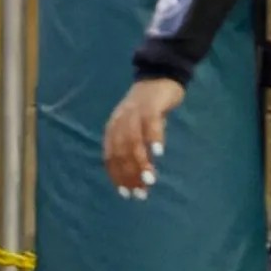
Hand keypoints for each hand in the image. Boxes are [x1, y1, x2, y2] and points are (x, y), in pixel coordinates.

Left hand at [103, 77, 184, 197]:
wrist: (158, 76)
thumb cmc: (148, 108)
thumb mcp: (135, 128)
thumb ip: (133, 148)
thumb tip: (136, 175)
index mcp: (113, 130)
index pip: (111, 158)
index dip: (118, 176)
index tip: (127, 194)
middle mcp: (120, 122)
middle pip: (120, 152)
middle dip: (129, 175)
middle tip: (141, 192)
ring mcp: (134, 113)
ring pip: (133, 141)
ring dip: (140, 162)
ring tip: (149, 179)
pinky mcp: (150, 106)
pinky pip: (150, 124)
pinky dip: (153, 138)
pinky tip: (159, 153)